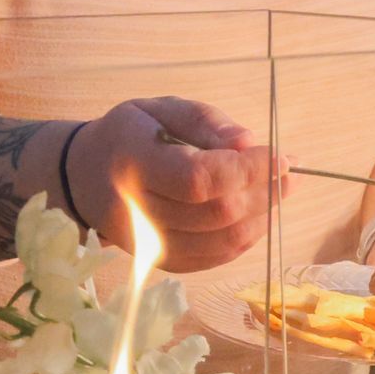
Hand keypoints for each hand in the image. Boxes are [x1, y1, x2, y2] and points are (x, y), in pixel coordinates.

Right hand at [65, 97, 288, 272]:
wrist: (86, 177)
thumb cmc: (132, 135)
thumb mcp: (164, 109)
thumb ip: (207, 123)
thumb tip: (250, 143)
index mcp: (133, 163)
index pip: (200, 178)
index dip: (249, 170)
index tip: (282, 156)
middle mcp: (136, 211)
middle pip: (218, 213)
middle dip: (264, 192)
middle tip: (288, 172)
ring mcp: (149, 245)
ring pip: (223, 240)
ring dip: (263, 216)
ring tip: (279, 190)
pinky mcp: (164, 263)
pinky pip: (218, 257)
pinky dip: (247, 237)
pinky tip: (258, 213)